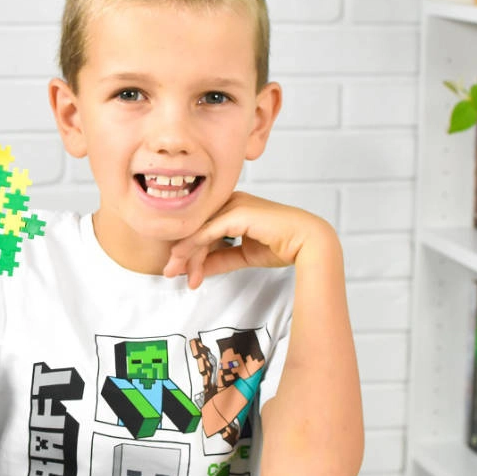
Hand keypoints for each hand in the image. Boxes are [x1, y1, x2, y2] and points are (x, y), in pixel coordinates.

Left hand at [162, 191, 334, 288]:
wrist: (307, 243)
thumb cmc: (282, 246)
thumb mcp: (243, 255)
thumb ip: (220, 259)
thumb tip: (199, 269)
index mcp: (233, 206)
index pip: (203, 227)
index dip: (189, 249)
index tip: (180, 271)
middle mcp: (231, 201)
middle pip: (197, 227)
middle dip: (181, 252)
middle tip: (169, 273)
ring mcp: (234, 204)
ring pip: (199, 230)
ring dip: (186, 254)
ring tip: (178, 274)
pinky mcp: (237, 212)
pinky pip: (207, 232)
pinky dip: (194, 249)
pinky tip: (187, 265)